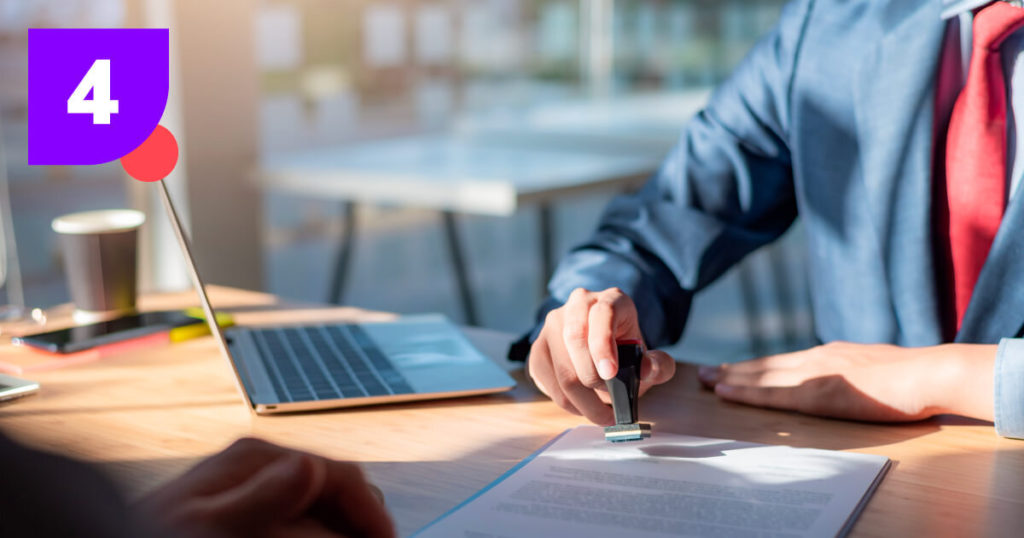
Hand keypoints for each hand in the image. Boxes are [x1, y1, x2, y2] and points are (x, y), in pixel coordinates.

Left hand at [135, 437, 394, 537]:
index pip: (341, 476)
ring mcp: (258, 485)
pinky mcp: (251, 506)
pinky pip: (300, 517)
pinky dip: (313, 532)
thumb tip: (306, 466)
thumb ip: (261, 496)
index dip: (370, 513)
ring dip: (335, 530)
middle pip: (335, 492)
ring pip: (321, 507)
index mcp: (260, 458)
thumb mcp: (211, 526)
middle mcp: (264, 464)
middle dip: (354, 523)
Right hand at [527, 287, 675, 424]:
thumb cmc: (627, 354)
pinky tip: (581, 405)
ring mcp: (553, 325)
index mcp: (610, 300)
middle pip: (575, 340)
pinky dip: (565, 401)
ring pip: (560, 368)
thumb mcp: (649, 359)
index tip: (610, 373)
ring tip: (599, 412)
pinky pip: (546, 380)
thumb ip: (660, 365)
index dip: (603, 344)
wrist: (603, 352)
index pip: (601, 314)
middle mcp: (577, 305)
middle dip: (592, 379)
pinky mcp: (538, 348)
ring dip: (581, 399)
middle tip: (610, 403)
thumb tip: (648, 368)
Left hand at [697, 341, 995, 421]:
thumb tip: (854, 379)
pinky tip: (724, 393)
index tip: (735, 368)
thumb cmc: (914, 376)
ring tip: (705, 381)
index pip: (786, 361)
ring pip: (761, 376)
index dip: (758, 366)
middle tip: (706, 373)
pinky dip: (744, 393)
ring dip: (730, 379)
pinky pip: (771, 395)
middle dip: (735, 370)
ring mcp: (814, 374)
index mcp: (832, 354)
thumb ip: (858, 372)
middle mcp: (817, 359)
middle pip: (766, 365)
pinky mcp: (816, 394)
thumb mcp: (878, 367)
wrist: (927, 374)